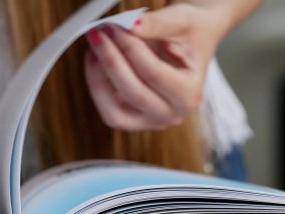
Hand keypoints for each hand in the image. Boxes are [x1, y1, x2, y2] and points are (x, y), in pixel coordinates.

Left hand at [84, 3, 226, 130]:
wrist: (189, 45)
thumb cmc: (190, 34)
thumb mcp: (181, 22)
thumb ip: (156, 24)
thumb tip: (128, 26)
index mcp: (190, 95)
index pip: (153, 74)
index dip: (130, 49)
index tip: (115, 28)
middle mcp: (172, 115)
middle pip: (133, 94)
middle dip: (111, 62)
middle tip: (99, 35)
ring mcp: (151, 121)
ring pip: (114, 112)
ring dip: (98, 79)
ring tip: (94, 50)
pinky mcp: (133, 120)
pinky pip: (108, 110)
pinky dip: (97, 87)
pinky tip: (95, 62)